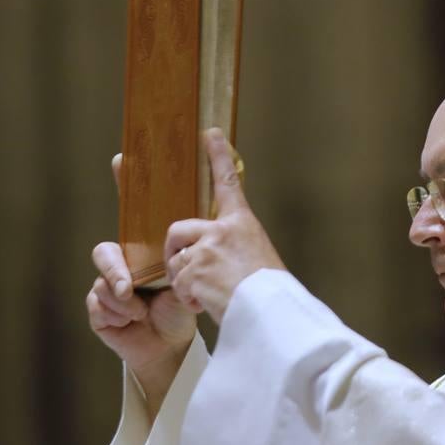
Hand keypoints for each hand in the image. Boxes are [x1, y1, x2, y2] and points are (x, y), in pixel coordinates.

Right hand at [85, 153, 198, 408]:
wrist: (173, 345)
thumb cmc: (182, 307)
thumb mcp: (192, 279)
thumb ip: (190, 259)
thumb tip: (196, 234)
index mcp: (146, 250)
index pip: (133, 213)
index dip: (126, 185)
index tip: (122, 158)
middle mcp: (124, 263)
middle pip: (105, 250)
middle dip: (115, 267)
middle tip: (130, 285)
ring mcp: (109, 285)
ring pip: (104, 282)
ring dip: (124, 301)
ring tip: (142, 311)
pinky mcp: (100, 310)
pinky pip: (99, 305)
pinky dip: (119, 316)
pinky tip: (133, 323)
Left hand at [164, 128, 285, 322]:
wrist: (270, 311)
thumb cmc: (270, 292)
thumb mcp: (260, 258)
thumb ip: (235, 249)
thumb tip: (219, 258)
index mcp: (242, 223)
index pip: (228, 183)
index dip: (218, 157)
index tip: (210, 133)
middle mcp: (222, 230)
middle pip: (177, 230)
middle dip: (174, 253)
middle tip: (184, 271)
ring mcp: (206, 248)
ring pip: (176, 263)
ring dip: (185, 283)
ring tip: (209, 296)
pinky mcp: (194, 269)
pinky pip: (178, 285)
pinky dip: (189, 299)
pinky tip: (208, 304)